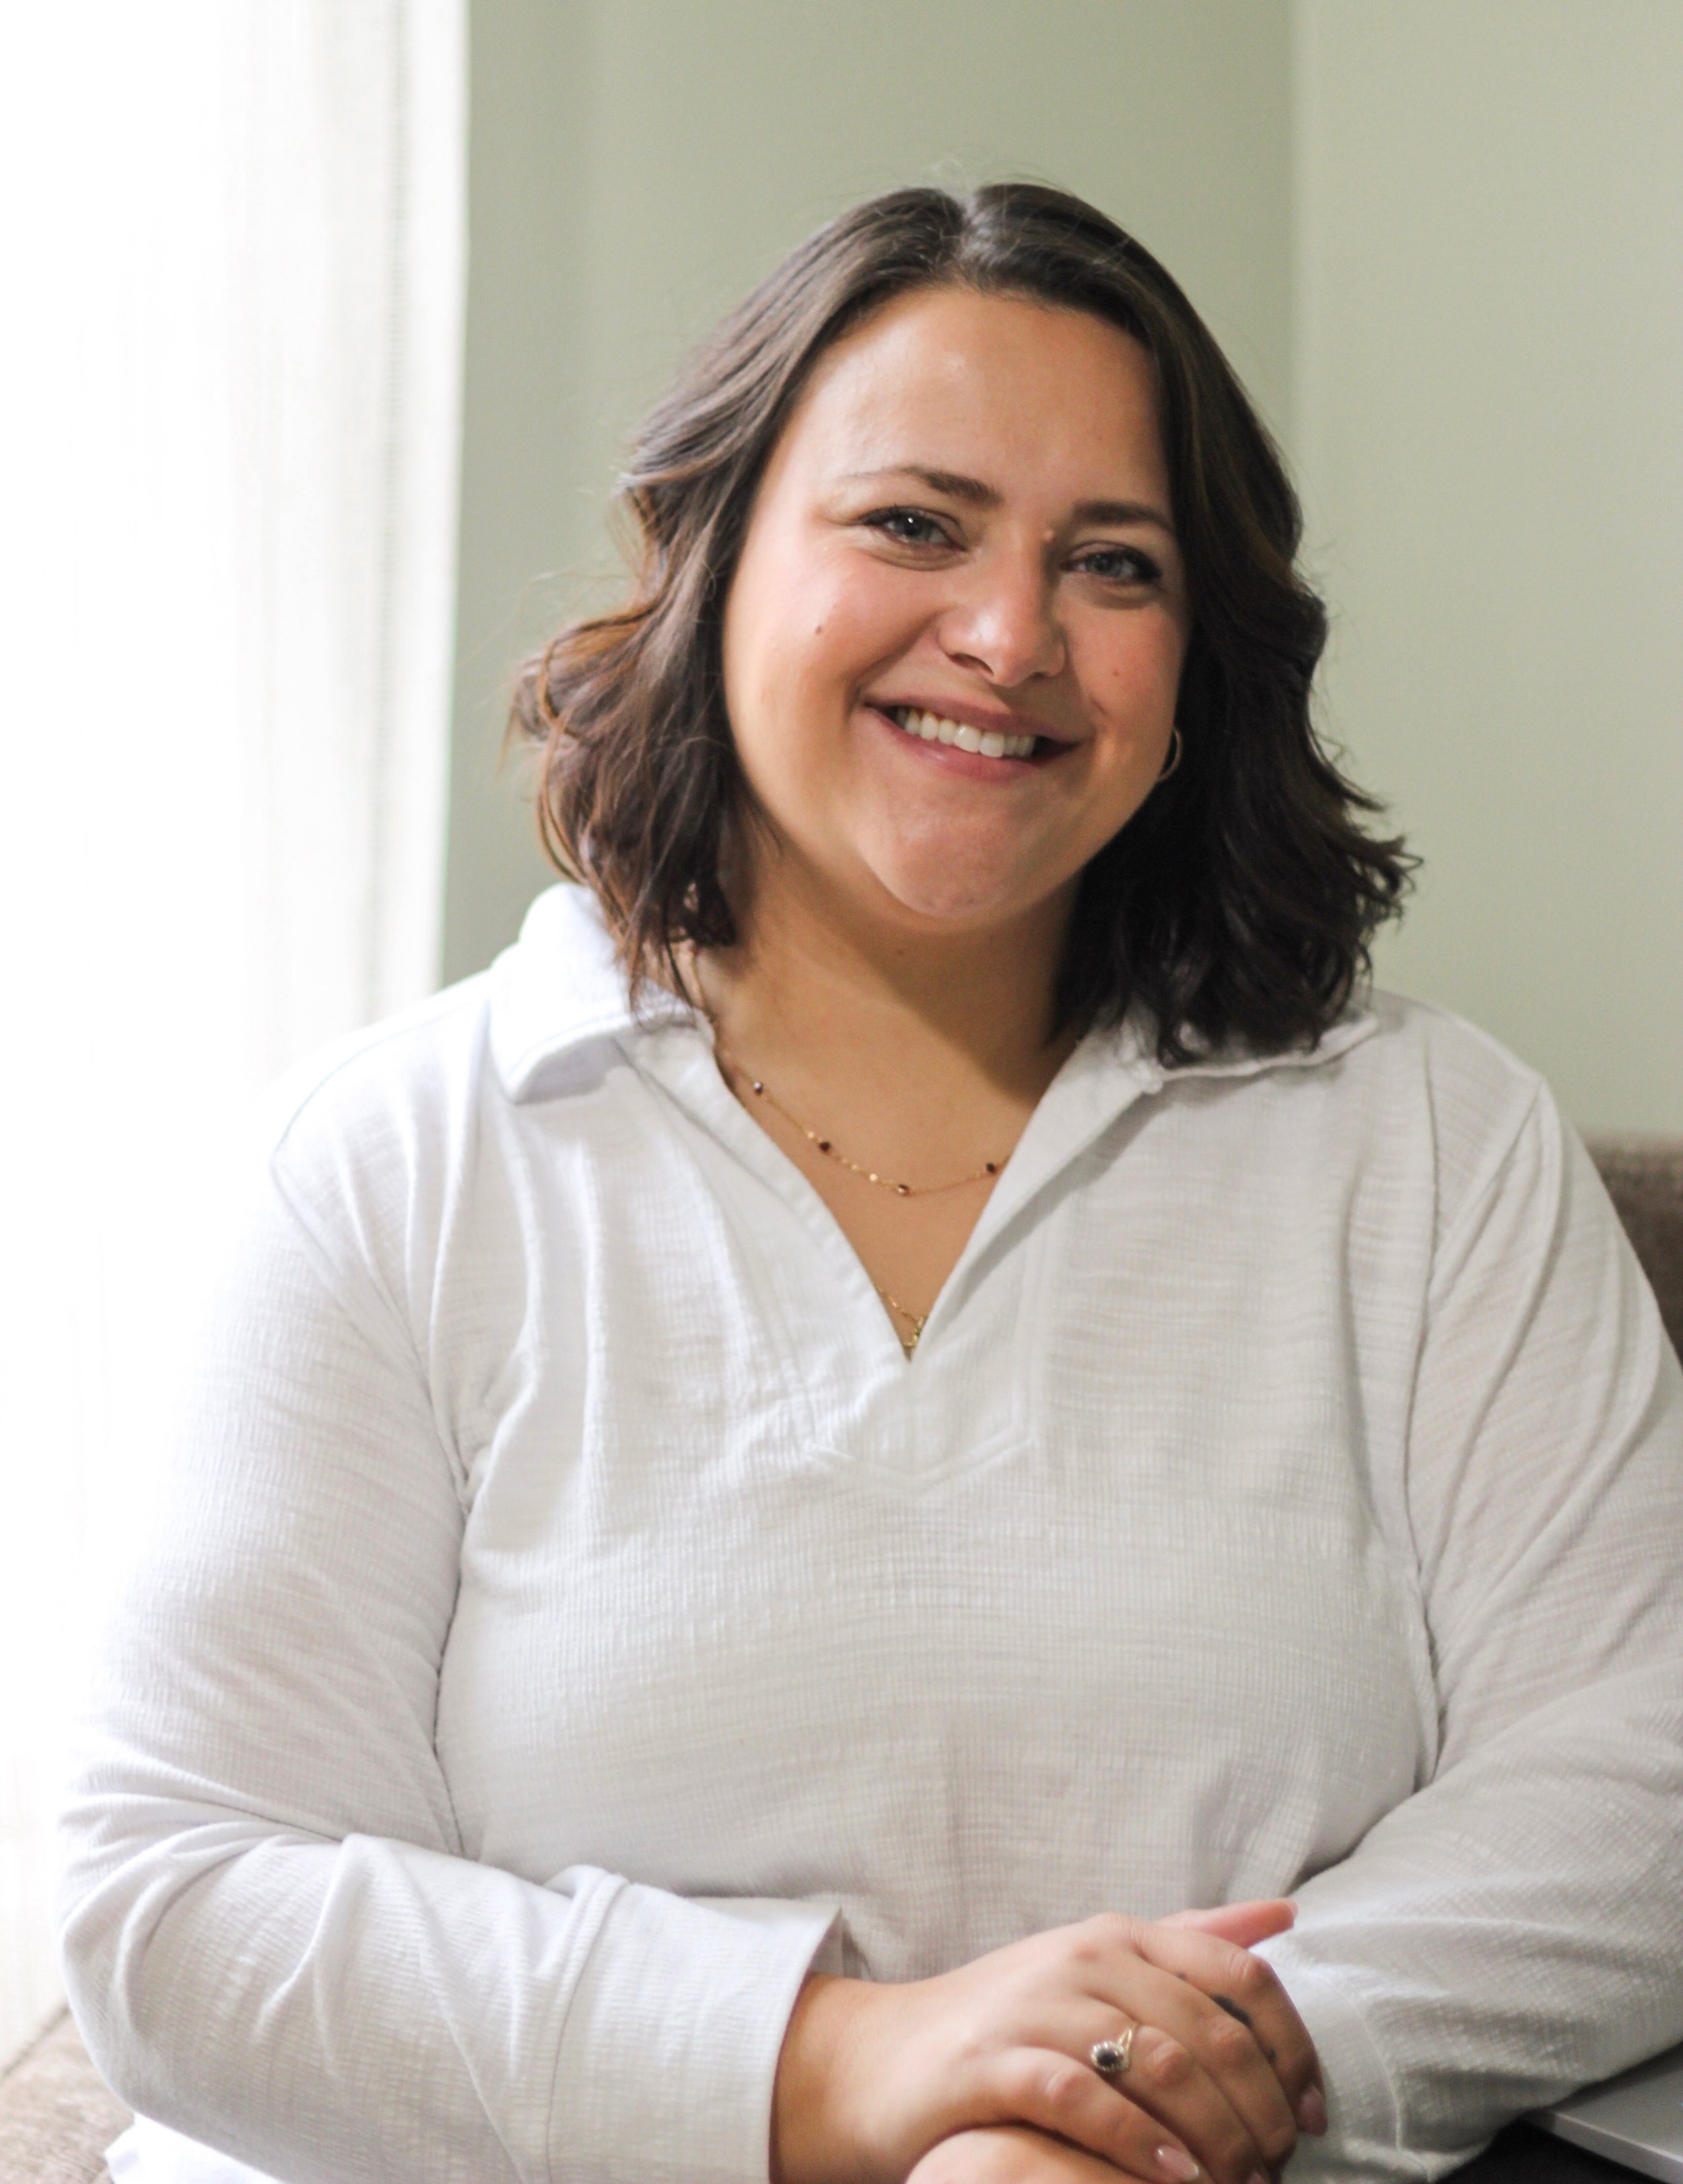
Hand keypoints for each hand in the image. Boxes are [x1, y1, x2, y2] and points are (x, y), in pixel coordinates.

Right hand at [771, 1902, 1324, 2183]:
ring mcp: (1037, 2006)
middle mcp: (1084, 1958)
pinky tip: (1174, 2180)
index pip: (1239, 1976)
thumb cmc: (1008, 2020)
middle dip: (1260, 2109)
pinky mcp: (994, 2060)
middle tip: (1278, 2168)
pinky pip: (1085, 2098)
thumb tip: (1285, 1910)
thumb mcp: (1099, 1968)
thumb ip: (1189, 1942)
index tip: (1312, 2113)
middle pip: (1209, 2031)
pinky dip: (1139, 2144)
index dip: (1292, 2046)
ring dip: (1214, 2136)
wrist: (882, 2060)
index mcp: (1119, 1935)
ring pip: (1159, 2064)